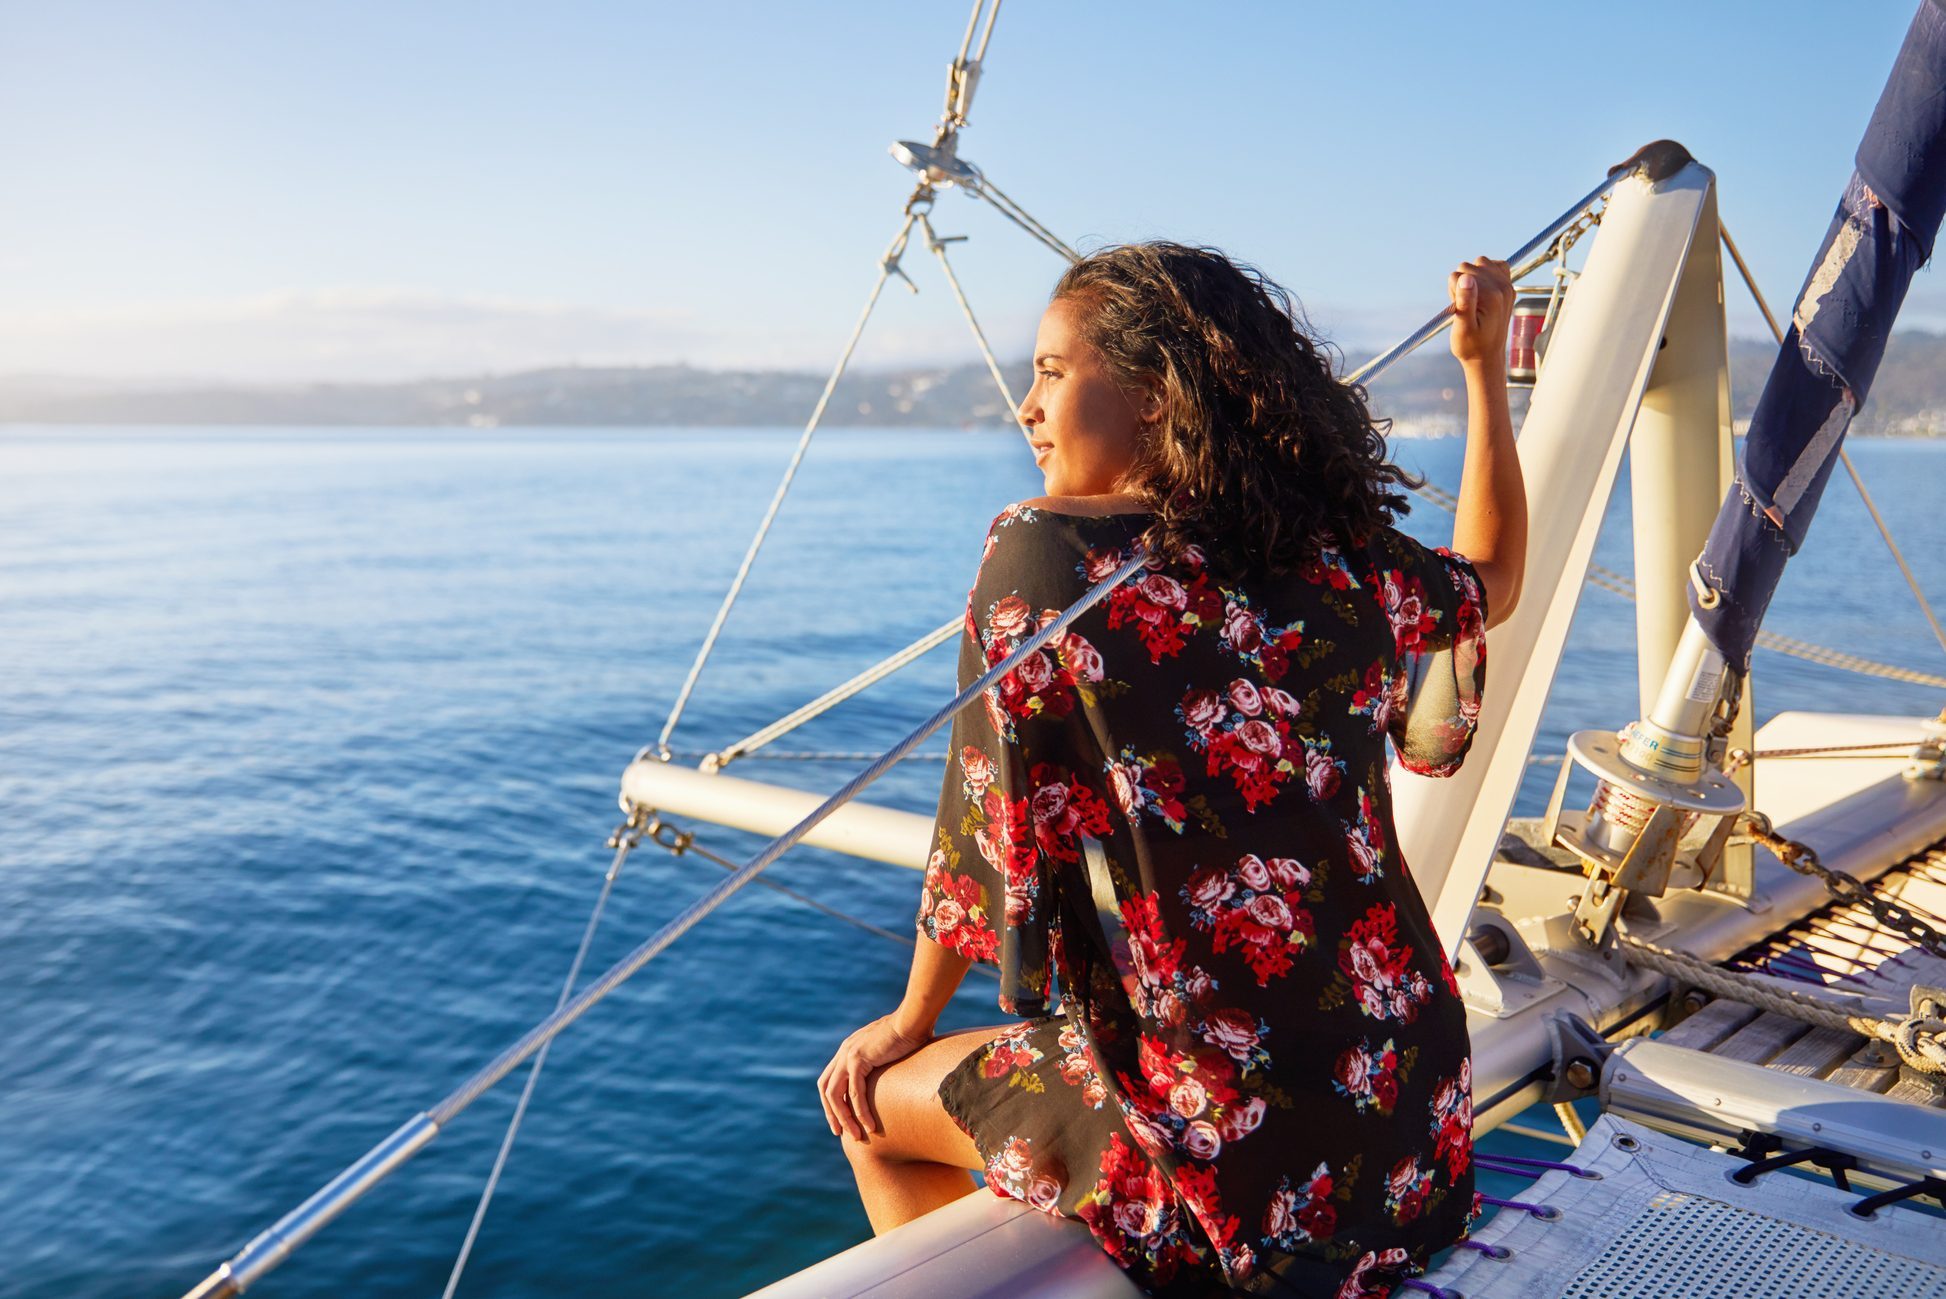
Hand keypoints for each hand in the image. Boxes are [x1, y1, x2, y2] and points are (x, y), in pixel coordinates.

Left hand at [817, 1013, 929, 1140]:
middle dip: (831, 1112)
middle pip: (825, 1088)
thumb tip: (899, 1077)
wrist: (913, 1019)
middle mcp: (844, 1052)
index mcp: (849, 1049)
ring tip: (856, 1135)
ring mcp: (848, 1055)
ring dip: (844, 1118)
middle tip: (839, 1132)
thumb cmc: (911, 1032)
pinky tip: (870, 1125)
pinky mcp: (858, 1059)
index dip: (832, 1101)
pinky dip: (860, 1112)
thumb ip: (887, 1063)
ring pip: (835, 1094)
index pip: (830, 1080)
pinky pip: (855, 1093)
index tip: (841, 1119)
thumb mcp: (891, 1051)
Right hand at [1447, 256, 1514, 371]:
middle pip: (1468, 266)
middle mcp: (1502, 287)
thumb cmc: (1471, 346)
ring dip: (1472, 276)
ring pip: (1480, 262)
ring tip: (1472, 298)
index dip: (1452, 292)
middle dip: (1461, 283)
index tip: (1458, 309)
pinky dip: (1486, 272)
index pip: (1458, 276)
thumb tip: (1465, 277)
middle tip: (1464, 306)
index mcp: (1491, 296)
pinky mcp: (1507, 287)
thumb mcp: (1463, 328)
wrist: (1487, 358)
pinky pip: (1497, 265)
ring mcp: (1507, 286)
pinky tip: (1481, 288)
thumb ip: (1465, 301)